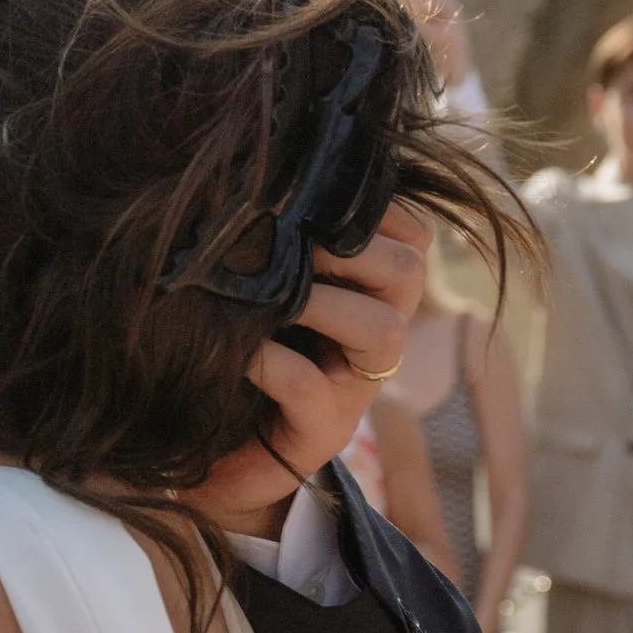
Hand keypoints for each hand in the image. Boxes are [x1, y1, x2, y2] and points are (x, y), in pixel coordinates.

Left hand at [180, 207, 427, 531]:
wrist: (219, 459)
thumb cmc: (243, 358)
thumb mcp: (266, 289)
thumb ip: (278, 242)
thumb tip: (247, 173)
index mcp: (374, 292)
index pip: (414, 231)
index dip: (377, 205)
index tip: (315, 193)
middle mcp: (379, 336)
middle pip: (409, 270)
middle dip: (353, 247)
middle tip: (293, 241)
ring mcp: (356, 387)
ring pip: (382, 331)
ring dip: (323, 302)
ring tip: (269, 296)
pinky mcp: (321, 432)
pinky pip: (311, 385)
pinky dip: (272, 360)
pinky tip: (237, 350)